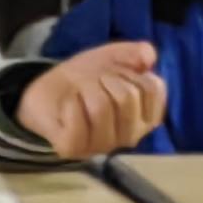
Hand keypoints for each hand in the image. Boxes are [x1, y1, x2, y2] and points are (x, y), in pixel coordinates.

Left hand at [20, 41, 166, 160]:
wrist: (49, 91)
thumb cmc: (87, 78)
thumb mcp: (113, 57)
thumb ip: (136, 53)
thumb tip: (148, 57)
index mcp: (145, 117)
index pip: (153, 90)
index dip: (132, 72)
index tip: (117, 73)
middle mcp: (129, 136)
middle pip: (127, 98)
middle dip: (107, 77)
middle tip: (95, 81)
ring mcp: (102, 146)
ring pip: (102, 108)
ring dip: (86, 88)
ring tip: (80, 91)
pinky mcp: (74, 149)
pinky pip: (77, 124)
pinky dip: (70, 104)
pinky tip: (68, 103)